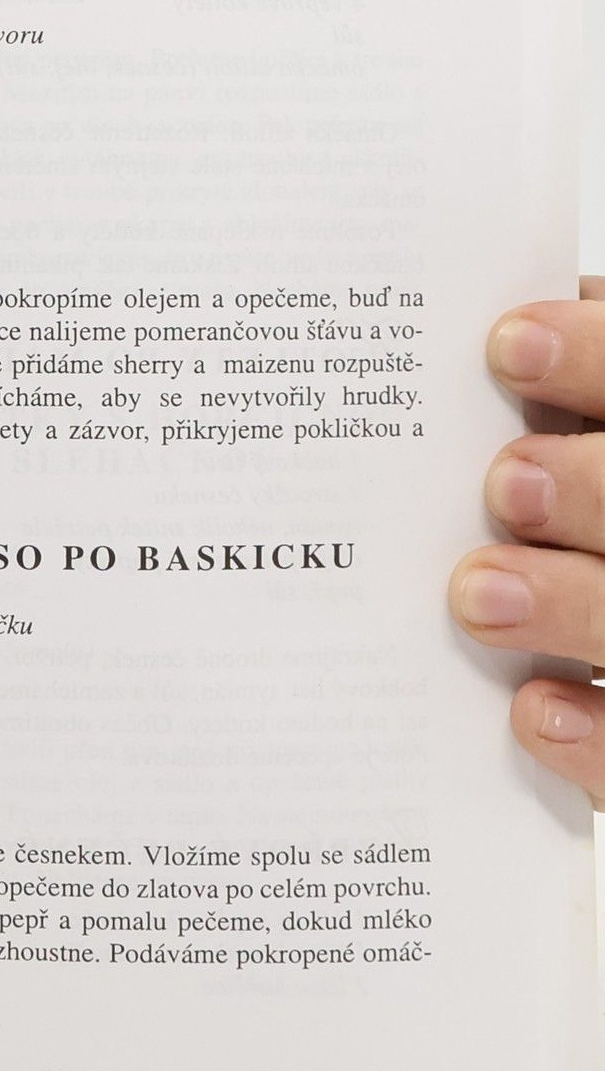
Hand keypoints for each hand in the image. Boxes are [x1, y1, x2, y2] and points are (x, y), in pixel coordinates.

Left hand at [453, 279, 604, 800]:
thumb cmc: (570, 523)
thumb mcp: (575, 440)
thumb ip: (582, 390)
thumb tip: (514, 331)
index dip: (599, 357)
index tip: (507, 345)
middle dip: (600, 488)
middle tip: (506, 482)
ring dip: (578, 606)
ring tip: (477, 594)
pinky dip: (600, 738)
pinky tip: (529, 711)